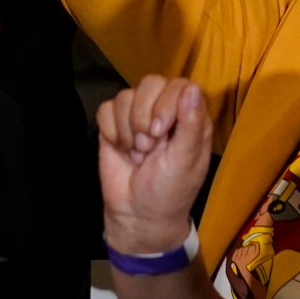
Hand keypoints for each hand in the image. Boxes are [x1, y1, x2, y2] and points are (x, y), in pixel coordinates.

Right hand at [96, 76, 211, 257]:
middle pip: (150, 83)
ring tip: (138, 154)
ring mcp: (136, 116)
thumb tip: (193, 88)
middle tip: (148, 147)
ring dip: (128, 129)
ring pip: (125, 96)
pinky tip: (121, 149)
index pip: (180, 85)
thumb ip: (190, 125)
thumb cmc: (170, 191)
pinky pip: (106, 109)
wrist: (136, 215)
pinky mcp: (113, 125)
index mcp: (190, 116)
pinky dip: (112, 131)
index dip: (166, 103)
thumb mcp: (185, 161)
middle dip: (144, 117)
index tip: (160, 132)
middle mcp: (164, 110)